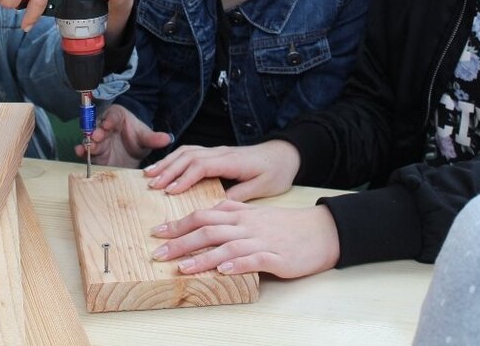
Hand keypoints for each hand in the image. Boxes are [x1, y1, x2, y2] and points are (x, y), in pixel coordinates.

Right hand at [74, 104, 170, 167]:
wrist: (132, 152)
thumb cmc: (137, 138)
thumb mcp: (145, 138)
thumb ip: (153, 138)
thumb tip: (167, 138)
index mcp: (117, 117)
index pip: (113, 115)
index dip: (110, 119)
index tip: (109, 124)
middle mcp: (105, 127)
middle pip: (98, 126)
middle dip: (97, 131)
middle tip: (96, 136)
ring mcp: (99, 140)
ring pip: (91, 138)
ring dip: (89, 141)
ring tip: (88, 146)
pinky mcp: (95, 152)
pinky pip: (86, 150)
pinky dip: (81, 150)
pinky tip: (79, 152)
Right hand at [143, 139, 300, 200]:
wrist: (285, 154)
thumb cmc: (276, 172)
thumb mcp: (263, 187)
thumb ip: (241, 194)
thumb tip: (219, 206)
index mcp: (232, 161)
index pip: (201, 166)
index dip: (184, 178)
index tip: (169, 192)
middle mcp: (221, 153)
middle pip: (188, 156)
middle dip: (168, 170)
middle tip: (151, 185)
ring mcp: (217, 151)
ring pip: (186, 152)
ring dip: (167, 162)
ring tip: (149, 175)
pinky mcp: (215, 153)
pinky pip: (190, 152)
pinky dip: (174, 159)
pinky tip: (164, 167)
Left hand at [150, 201, 339, 278]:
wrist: (321, 231)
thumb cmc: (287, 225)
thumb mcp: (257, 212)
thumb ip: (233, 209)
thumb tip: (211, 208)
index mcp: (240, 215)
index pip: (203, 215)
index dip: (179, 224)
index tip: (157, 232)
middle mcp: (246, 226)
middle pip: (208, 230)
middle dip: (181, 241)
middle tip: (158, 252)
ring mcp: (261, 241)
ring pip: (227, 246)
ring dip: (202, 257)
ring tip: (182, 267)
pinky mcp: (277, 257)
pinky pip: (254, 259)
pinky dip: (238, 265)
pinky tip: (223, 271)